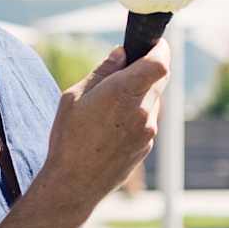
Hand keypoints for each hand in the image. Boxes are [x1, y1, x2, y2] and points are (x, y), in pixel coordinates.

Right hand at [44, 43, 169, 209]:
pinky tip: (111, 127)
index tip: (152, 44)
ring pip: (153, 100)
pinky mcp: (147, 146)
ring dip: (140, 94)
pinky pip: (147, 121)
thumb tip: (122, 53)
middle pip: (160, 79)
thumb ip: (103, 72)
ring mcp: (148, 130)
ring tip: (110, 106)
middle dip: (148, 69)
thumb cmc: (68, 138)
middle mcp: (142, 110)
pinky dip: (136, 115)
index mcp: (124, 92)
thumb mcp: (75, 97)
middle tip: (126, 71)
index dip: (160, 49)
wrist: (74, 183)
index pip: (160, 62)